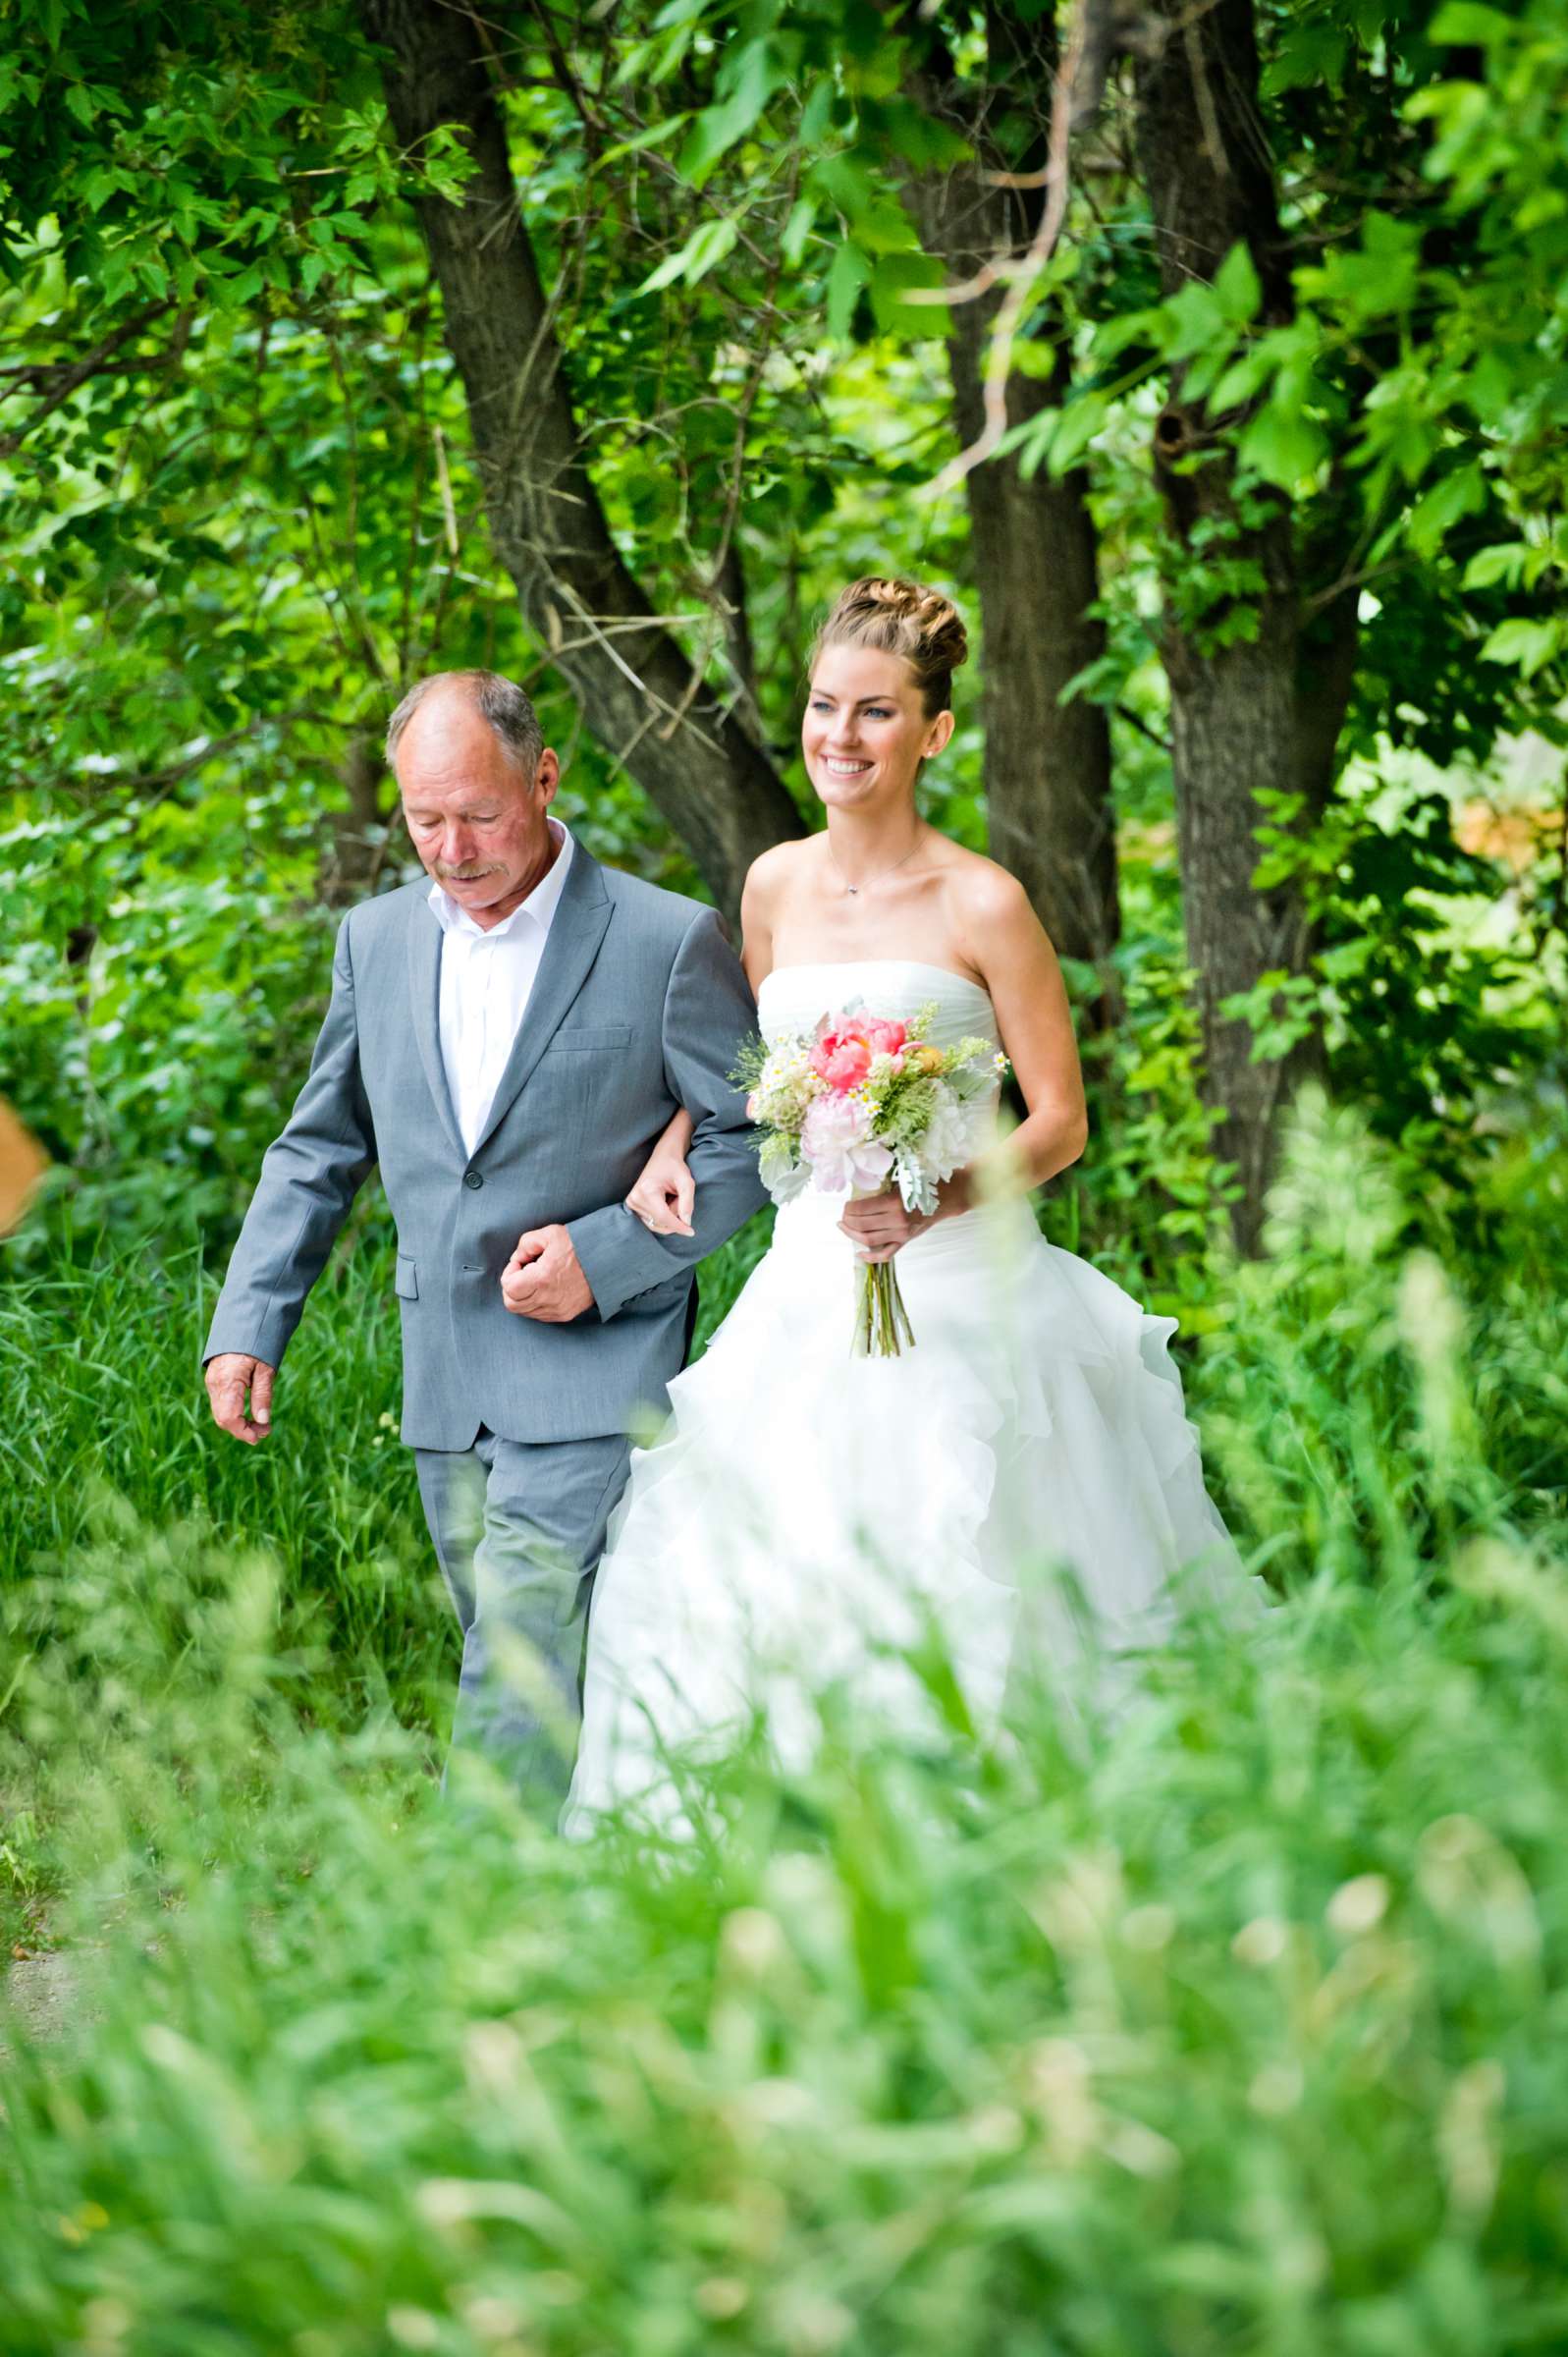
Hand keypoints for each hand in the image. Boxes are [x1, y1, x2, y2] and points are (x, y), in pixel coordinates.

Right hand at [205, 1352, 275, 1443]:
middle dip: (243, 1430)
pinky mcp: (213, 1380)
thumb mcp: (266, 1369)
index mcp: (228, 1382)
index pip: (230, 1418)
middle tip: (266, 1430)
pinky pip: (220, 1404)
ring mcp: (212, 1382)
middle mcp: (215, 1384)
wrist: (241, 1322)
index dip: (244, 1432)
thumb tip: (263, 1421)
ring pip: (221, 1414)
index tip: (262, 1434)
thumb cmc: (257, 1344)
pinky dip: (233, 1413)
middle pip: (223, 1419)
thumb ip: (263, 1395)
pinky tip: (249, 1413)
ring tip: (261, 1424)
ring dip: (239, 1423)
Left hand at [500, 1224, 594, 1321]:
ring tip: (536, 1279)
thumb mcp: (550, 1234)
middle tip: (524, 1272)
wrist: (609, 1260)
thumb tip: (517, 1259)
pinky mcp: (565, 1314)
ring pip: (525, 1311)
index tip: (521, 1263)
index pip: (509, 1288)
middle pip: (512, 1304)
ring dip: (524, 1296)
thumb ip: (526, 1244)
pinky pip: (539, 1315)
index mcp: (543, 1278)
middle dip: (512, 1287)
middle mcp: (549, 1299)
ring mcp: (557, 1309)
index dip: (509, 1273)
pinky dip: (536, 1303)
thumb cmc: (580, 1245)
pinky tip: (546, 1288)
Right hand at [625, 1150, 694, 1238]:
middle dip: (675, 1217)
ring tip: (672, 1199)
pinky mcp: (632, 1207)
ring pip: (656, 1223)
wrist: (662, 1158)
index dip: (678, 1226)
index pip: (663, 1216)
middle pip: (660, 1221)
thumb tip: (686, 1223)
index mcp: (646, 1190)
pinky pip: (651, 1221)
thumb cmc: (675, 1168)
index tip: (691, 1232)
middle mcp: (635, 1198)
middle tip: (679, 1199)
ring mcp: (631, 1203)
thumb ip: (688, 1202)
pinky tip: (666, 1203)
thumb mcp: (687, 1181)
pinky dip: (662, 1217)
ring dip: (669, 1217)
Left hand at [838, 1173, 969, 1263]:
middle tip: (843, 1216)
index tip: (846, 1205)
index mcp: (894, 1202)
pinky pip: (885, 1254)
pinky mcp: (905, 1241)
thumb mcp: (902, 1180)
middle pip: (862, 1225)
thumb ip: (883, 1188)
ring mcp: (901, 1234)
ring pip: (869, 1240)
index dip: (849, 1208)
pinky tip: (859, 1253)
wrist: (947, 1197)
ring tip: (845, 1227)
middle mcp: (897, 1220)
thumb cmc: (924, 1184)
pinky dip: (870, 1257)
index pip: (862, 1209)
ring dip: (852, 1235)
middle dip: (847, 1220)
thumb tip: (858, 1192)